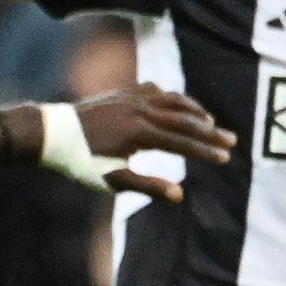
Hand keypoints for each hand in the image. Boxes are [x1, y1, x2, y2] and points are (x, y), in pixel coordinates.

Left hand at [71, 86, 236, 200]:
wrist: (53, 133)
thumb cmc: (81, 161)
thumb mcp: (113, 179)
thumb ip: (147, 186)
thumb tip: (179, 195)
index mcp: (139, 134)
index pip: (181, 144)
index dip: (204, 151)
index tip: (225, 158)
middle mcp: (140, 111)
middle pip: (184, 120)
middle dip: (209, 131)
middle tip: (232, 139)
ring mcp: (131, 98)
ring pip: (172, 100)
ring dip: (194, 110)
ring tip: (210, 122)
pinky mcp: (123, 92)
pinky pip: (154, 90)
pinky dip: (170, 97)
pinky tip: (177, 104)